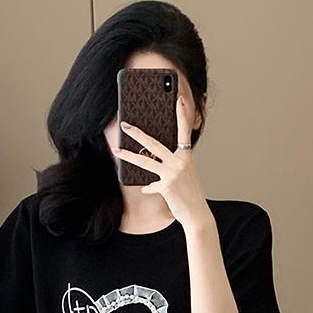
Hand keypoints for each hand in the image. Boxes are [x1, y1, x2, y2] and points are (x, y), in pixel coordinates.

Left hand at [114, 95, 212, 232]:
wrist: (197, 213)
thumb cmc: (190, 193)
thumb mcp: (184, 174)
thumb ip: (170, 165)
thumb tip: (151, 161)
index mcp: (186, 155)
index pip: (184, 131)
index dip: (182, 114)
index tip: (179, 99)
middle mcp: (180, 161)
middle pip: (154, 143)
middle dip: (137, 133)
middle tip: (125, 124)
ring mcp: (173, 173)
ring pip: (145, 161)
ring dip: (128, 155)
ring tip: (116, 149)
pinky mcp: (166, 186)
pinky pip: (150, 185)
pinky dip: (148, 188)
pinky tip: (145, 189)